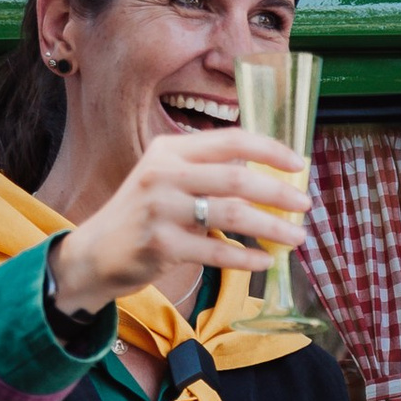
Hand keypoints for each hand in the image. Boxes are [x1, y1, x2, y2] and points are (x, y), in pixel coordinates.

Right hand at [47, 124, 308, 313]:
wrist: (95, 252)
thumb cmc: (144, 215)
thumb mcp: (168, 180)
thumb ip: (207, 172)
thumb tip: (266, 175)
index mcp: (170, 150)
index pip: (230, 140)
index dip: (269, 149)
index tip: (298, 164)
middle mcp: (163, 173)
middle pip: (236, 177)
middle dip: (278, 192)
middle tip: (305, 205)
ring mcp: (160, 208)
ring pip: (231, 214)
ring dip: (271, 227)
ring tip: (297, 238)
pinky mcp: (160, 243)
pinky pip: (216, 250)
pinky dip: (246, 257)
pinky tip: (265, 261)